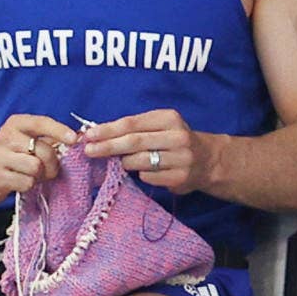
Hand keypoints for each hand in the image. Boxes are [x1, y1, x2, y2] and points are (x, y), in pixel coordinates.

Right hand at [0, 113, 75, 203]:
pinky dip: (28, 186)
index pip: (41, 123)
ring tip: (33, 177)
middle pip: (42, 150)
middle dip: (52, 164)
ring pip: (35, 168)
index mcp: (16, 124)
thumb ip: (48, 140)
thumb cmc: (9, 157)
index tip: (74, 139)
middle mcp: (5, 136)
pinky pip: (25, 183)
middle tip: (49, 171)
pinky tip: (20, 183)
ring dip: (39, 177)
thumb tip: (77, 138)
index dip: (59, 130)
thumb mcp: (25, 142)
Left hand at [83, 109, 216, 194]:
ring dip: (124, 162)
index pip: (131, 123)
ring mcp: (180, 158)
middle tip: (88, 151)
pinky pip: (148, 177)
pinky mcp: (180, 177)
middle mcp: (177, 136)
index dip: (108, 129)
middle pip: (133, 141)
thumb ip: (134, 128)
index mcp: (168, 118)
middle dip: (107, 146)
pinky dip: (140, 174)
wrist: (208, 160)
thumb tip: (98, 134)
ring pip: (139, 161)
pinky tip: (145, 170)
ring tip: (122, 161)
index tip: (89, 135)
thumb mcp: (159, 126)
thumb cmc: (173, 140)